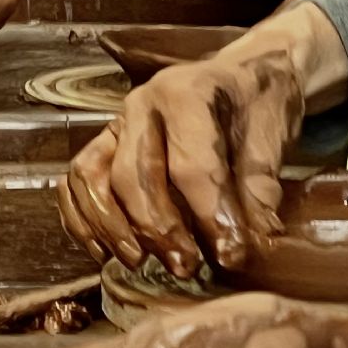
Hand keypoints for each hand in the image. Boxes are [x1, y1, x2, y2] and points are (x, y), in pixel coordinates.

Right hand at [58, 4, 347, 278]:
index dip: (209, 216)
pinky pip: (76, 181)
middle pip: (135, 176)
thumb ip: (260, 190)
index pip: (191, 166)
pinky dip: (82, 219)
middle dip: (158, 230)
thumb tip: (257, 240)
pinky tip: (104, 252)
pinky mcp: (104, 144)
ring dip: (113, 228)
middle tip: (186, 267)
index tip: (230, 255)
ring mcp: (117, 123)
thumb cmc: (257, 108)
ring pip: (94, 179)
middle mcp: (142, 105)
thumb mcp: (271, 141)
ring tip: (140, 262)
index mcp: (187, 95)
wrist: (241, 80)